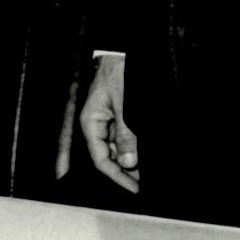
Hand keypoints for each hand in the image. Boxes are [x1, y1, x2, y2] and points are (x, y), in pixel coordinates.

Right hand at [77, 51, 140, 193]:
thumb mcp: (124, 104)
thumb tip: (128, 161)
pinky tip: (145, 153)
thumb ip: (126, 133)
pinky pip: (123, 137)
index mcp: (91, 123)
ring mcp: (107, 120)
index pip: (100, 159)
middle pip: (109, 156)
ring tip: (148, 170)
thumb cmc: (119, 73)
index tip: (134, 187)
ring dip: (131, 159)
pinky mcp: (118, 116)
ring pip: (118, 148)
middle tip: (145, 182)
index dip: (117, 176)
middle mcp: (97, 125)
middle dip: (126, 170)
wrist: (121, 51)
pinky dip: (133, 146)